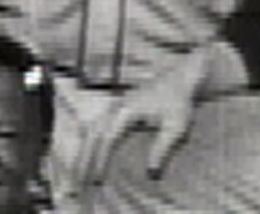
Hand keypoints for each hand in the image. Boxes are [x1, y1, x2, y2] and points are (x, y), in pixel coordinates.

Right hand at [76, 46, 210, 184]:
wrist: (178, 79)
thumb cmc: (178, 103)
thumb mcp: (176, 128)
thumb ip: (162, 149)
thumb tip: (151, 172)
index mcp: (127, 111)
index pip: (107, 139)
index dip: (100, 159)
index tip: (97, 177)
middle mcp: (116, 107)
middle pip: (93, 134)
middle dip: (85, 157)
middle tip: (82, 179)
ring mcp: (114, 104)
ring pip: (91, 128)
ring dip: (85, 149)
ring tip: (81, 170)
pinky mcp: (116, 106)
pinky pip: (96, 124)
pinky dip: (90, 140)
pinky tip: (88, 151)